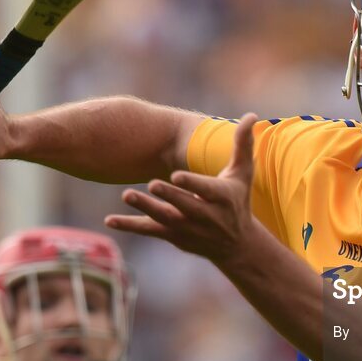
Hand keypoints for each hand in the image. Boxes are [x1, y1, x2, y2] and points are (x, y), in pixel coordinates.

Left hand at [105, 113, 259, 264]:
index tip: (176, 176)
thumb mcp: (243, 173)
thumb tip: (252, 115)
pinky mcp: (174, 237)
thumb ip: (242, 144)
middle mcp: (206, 216)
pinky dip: (130, 225)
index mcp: (223, 197)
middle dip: (169, 196)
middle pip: (185, 206)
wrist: (236, 245)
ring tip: (127, 195)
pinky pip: (150, 230)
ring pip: (165, 219)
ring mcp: (188, 228)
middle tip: (152, 184)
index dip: (192, 184)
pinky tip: (109, 220)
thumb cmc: (238, 201)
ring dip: (146, 208)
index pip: (206, 190)